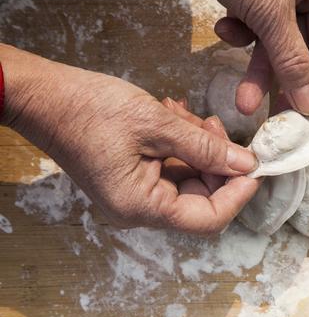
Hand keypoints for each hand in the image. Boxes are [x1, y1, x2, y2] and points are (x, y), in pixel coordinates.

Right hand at [1, 44, 259, 233]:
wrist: (44, 97)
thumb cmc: (91, 110)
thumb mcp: (156, 125)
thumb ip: (206, 147)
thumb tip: (247, 164)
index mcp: (142, 207)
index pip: (209, 219)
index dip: (238, 194)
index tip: (255, 165)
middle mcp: (140, 210)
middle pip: (202, 198)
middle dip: (218, 162)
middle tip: (216, 126)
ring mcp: (136, 195)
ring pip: (190, 180)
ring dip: (199, 148)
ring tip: (187, 114)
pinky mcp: (134, 178)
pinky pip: (172, 169)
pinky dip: (182, 145)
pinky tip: (176, 117)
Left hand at [211, 0, 308, 114]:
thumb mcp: (269, 13)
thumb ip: (290, 58)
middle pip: (302, 49)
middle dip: (282, 82)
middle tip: (276, 119)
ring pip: (272, 42)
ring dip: (255, 69)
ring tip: (242, 101)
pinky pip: (251, 25)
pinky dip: (238, 33)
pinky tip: (223, 29)